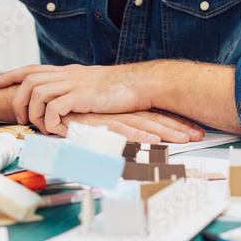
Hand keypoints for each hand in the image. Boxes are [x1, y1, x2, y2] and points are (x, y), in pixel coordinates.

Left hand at [0, 63, 201, 139]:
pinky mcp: (82, 97)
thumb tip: (63, 104)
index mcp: (68, 72)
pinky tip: (58, 130)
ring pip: (37, 93)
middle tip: (20, 117)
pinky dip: (50, 121)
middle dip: (18, 99)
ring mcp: (74, 84)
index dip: (12, 75)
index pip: (32, 69)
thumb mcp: (92, 86)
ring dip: (34, 113)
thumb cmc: (120, 89)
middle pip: (29, 80)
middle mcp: (67, 75)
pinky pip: (54, 108)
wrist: (141, 84)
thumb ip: (75, 91)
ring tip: (41, 127)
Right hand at [58, 111, 203, 143]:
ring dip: (164, 132)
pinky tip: (152, 141)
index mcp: (118, 108)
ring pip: (141, 125)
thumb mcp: (92, 115)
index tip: (191, 127)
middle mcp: (116, 111)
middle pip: (152, 119)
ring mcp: (107, 116)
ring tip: (184, 139)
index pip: (150, 114)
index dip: (171, 120)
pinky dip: (138, 137)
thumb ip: (108, 122)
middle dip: (176, 127)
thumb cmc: (66, 110)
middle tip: (198, 133)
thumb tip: (126, 130)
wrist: (42, 100)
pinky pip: (121, 132)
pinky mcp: (96, 123)